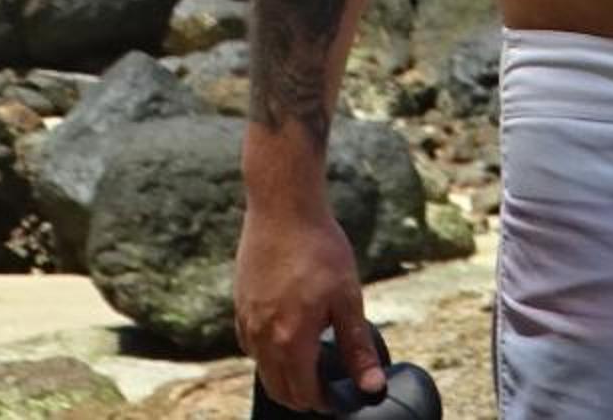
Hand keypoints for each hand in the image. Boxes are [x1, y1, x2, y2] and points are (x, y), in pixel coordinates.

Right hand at [235, 201, 379, 410]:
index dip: (322, 403)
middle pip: (279, 388)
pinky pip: (250, 346)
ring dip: (283, 379)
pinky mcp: (240, 307)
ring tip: (309, 371)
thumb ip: (358, 347)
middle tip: (325, 392)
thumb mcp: (348, 298)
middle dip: (302, 398)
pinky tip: (284, 344)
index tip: (339, 400)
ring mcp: (247, 322)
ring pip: (262, 369)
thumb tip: (371, 386)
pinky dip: (266, 356)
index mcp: (290, 341)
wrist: (283, 210)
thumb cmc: (320, 249)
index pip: (303, 393)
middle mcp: (262, 339)